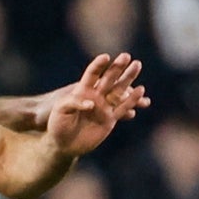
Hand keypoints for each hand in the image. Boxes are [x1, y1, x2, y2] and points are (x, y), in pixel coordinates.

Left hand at [33, 53, 150, 128]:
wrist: (64, 143)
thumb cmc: (58, 124)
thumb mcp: (61, 110)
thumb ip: (74, 102)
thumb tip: (92, 104)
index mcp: (82, 90)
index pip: (91, 74)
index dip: (98, 65)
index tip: (106, 57)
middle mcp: (95, 96)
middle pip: (108, 78)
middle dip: (117, 67)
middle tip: (126, 56)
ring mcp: (103, 107)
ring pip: (119, 90)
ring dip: (128, 78)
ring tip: (137, 65)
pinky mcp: (110, 119)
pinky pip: (123, 108)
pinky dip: (132, 100)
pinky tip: (141, 91)